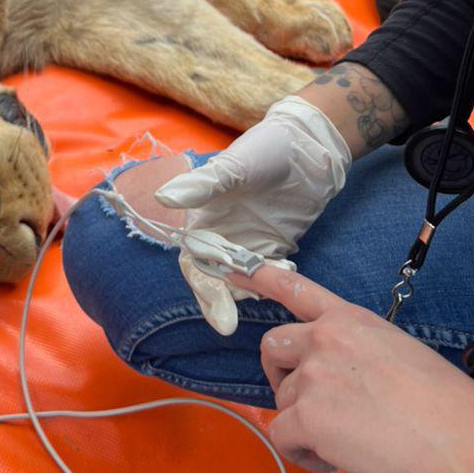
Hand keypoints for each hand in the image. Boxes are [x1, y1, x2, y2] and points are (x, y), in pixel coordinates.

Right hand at [152, 96, 350, 333]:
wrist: (310, 147)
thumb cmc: (265, 149)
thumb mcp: (234, 166)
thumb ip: (201, 186)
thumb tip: (163, 198)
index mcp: (203, 216)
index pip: (194, 260)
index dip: (201, 285)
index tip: (214, 305)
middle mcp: (220, 234)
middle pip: (213, 279)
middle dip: (218, 301)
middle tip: (228, 325)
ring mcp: (248, 243)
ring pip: (241, 282)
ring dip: (249, 292)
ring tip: (265, 294)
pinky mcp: (274, 247)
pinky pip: (268, 275)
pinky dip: (274, 281)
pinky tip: (287, 272)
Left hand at [231, 265, 473, 472]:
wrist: (467, 444)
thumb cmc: (447, 409)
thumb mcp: (400, 355)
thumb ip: (358, 354)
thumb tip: (343, 381)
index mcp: (352, 320)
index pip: (295, 288)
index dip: (258, 278)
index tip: (230, 269)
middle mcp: (326, 338)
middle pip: (273, 347)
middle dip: (282, 377)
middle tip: (309, 406)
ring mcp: (314, 374)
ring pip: (281, 398)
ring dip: (303, 423)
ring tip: (344, 442)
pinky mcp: (308, 415)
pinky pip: (282, 436)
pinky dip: (302, 454)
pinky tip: (334, 460)